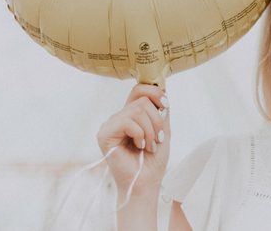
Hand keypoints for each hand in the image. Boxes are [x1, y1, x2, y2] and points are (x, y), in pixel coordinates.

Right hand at [96, 83, 170, 197]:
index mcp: (131, 114)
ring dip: (150, 130)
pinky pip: (128, 121)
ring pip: (138, 110)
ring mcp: (110, 124)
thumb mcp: (163, 128)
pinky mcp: (104, 134)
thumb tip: (162, 88)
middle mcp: (119, 116)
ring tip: (149, 146)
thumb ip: (161, 109)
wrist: (146, 181)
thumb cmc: (154, 158)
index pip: (139, 89)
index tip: (166, 106)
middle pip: (142, 99)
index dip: (155, 92)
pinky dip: (140, 134)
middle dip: (157, 120)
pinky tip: (139, 147)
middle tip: (157, 139)